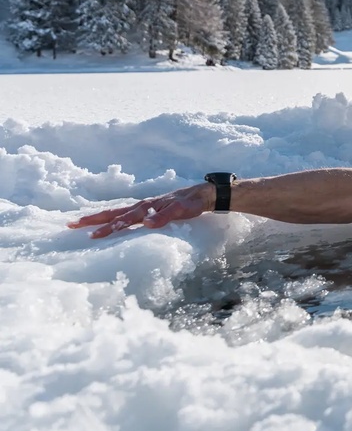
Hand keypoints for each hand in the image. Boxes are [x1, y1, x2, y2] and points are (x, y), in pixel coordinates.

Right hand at [68, 183, 211, 238]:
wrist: (201, 195)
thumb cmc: (190, 203)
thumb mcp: (181, 211)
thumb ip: (164, 217)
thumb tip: (146, 223)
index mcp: (146, 207)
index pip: (123, 219)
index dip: (108, 228)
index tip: (92, 235)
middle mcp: (141, 206)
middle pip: (112, 213)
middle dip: (92, 219)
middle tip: (70, 224)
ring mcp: (142, 207)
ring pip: (115, 212)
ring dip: (97, 218)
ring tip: (79, 222)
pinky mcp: (146, 209)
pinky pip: (123, 213)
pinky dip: (110, 217)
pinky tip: (104, 221)